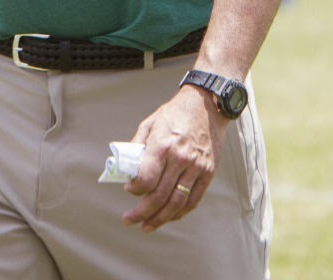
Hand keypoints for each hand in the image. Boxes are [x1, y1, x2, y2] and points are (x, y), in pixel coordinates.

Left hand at [121, 86, 223, 231]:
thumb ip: (137, 147)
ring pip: (177, 202)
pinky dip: (180, 212)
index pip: (146, 178)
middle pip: (159, 195)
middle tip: (129, 219)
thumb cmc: (175, 113)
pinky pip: (193, 200)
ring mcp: (196, 167)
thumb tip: (125, 168)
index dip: (134, 189)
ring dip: (160, 218)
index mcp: (163, 145)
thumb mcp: (150, 123)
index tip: (128, 189)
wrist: (207, 105)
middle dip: (142, 212)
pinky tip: (168, 217)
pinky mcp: (208, 172)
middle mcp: (181, 158)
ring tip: (146, 226)